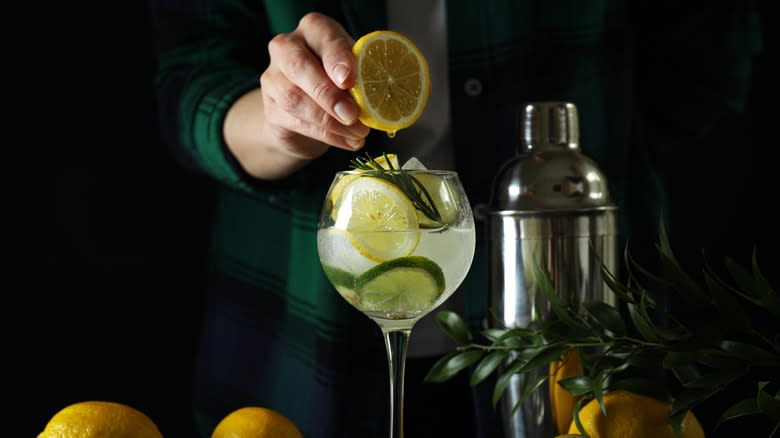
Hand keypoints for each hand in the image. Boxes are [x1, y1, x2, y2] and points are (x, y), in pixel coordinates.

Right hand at [226, 12, 368, 179]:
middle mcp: (286, 47)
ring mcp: (273, 79)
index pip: (321, 33)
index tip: (349, 80)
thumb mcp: (354, 71)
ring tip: (358, 133)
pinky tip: (348, 142)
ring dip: (330, 121)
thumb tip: (377, 97)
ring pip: (294, 99)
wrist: (308, 113)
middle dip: (328, 94)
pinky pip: (297, 123)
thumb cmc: (338, 82)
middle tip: (353, 115)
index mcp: (312, 30)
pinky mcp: (271, 109)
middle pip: (299, 66)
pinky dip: (327, 135)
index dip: (335, 57)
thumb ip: (361, 76)